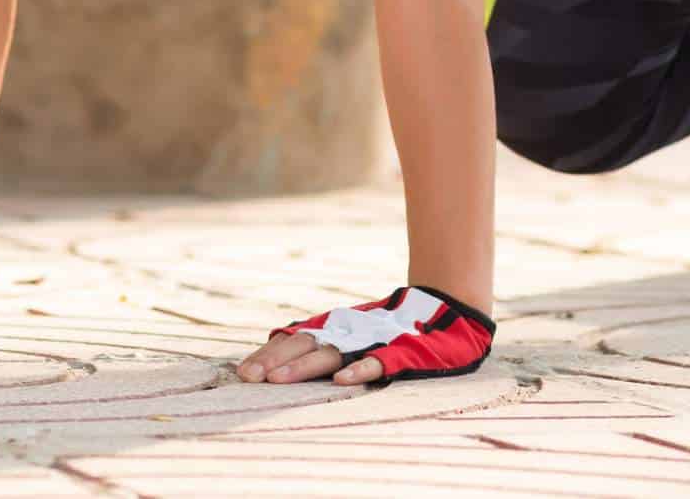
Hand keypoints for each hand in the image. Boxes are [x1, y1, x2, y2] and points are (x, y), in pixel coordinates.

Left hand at [234, 285, 494, 387]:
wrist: (446, 309)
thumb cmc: (393, 325)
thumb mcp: (354, 330)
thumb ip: (324, 340)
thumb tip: (280, 352)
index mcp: (337, 327)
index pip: (295, 339)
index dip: (269, 355)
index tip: (243, 372)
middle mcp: (349, 331)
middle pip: (305, 344)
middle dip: (275, 362)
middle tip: (248, 378)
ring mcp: (373, 340)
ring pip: (332, 353)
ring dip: (304, 367)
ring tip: (277, 381)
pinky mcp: (400, 351)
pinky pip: (378, 362)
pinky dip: (360, 369)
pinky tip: (342, 380)